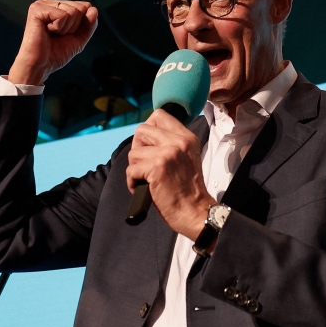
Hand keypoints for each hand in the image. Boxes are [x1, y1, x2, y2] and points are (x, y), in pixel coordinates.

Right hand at [8, 0, 98, 84]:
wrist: (40, 66)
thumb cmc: (55, 54)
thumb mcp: (79, 39)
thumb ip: (89, 24)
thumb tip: (93, 9)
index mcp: (58, 7)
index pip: (85, 6)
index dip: (81, 25)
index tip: (66, 34)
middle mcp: (50, 3)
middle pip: (80, 8)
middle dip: (74, 27)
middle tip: (58, 35)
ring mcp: (42, 4)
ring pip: (73, 11)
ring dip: (65, 29)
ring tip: (52, 34)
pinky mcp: (37, 9)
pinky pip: (62, 15)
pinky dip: (58, 28)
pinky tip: (46, 31)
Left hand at [126, 109, 216, 240]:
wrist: (195, 212)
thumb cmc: (187, 190)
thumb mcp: (185, 157)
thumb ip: (170, 143)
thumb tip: (144, 137)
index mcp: (186, 137)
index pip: (159, 115)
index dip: (148, 130)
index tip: (149, 146)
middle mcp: (178, 141)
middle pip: (141, 130)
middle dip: (138, 149)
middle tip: (146, 165)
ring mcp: (167, 153)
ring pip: (133, 153)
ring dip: (135, 169)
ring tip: (147, 180)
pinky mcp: (157, 168)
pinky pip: (130, 170)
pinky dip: (133, 182)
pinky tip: (144, 189)